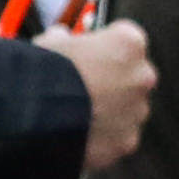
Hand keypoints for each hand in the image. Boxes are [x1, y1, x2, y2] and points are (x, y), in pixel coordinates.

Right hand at [46, 19, 156, 173]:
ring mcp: (137, 111)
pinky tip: (80, 134)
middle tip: (83, 87)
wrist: (36, 116)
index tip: (88, 54)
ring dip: (109, 110)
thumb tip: (60, 38)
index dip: (102, 47)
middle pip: (132, 76)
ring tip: (77, 114)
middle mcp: (142, 76)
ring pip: (128, 109)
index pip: (125, 40)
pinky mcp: (126, 140)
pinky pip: (118, 137)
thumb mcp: (49, 43)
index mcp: (128, 43)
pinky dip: (104, 137)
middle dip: (112, 81)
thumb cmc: (45, 75)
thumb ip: (63, 38)